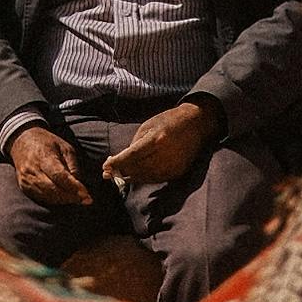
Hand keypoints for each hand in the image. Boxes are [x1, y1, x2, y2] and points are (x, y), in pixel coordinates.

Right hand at [8, 126, 92, 206]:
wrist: (22, 141)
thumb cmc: (47, 143)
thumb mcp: (65, 147)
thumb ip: (73, 165)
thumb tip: (79, 184)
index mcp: (43, 157)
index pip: (60, 176)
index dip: (74, 188)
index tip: (87, 196)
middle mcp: (32, 170)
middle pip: (54, 189)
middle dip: (72, 197)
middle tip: (86, 200)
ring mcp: (26, 180)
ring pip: (48, 197)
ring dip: (65, 200)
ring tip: (78, 200)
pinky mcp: (24, 187)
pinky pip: (42, 198)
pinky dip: (55, 200)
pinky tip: (65, 198)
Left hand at [102, 100, 217, 189]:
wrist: (196, 123)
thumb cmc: (168, 121)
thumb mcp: (148, 126)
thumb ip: (135, 144)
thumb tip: (121, 161)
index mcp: (156, 139)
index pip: (131, 156)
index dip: (117, 163)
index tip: (106, 166)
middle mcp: (165, 154)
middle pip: (137, 169)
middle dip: (121, 172)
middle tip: (108, 173)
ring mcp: (173, 165)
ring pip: (145, 177)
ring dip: (130, 177)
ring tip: (119, 175)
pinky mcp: (178, 172)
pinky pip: (156, 179)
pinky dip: (144, 178)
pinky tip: (135, 175)